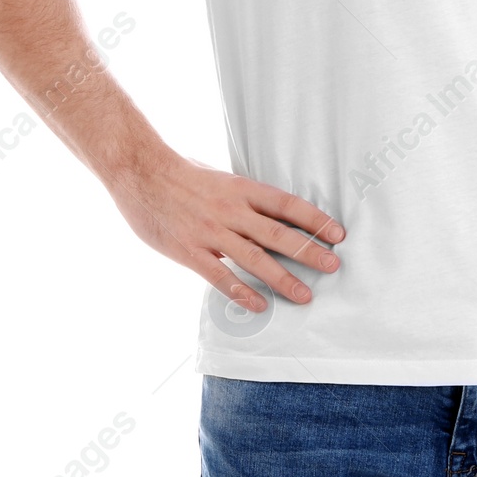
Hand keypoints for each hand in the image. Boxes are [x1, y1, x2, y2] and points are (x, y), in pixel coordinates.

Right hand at [108, 148, 342, 311]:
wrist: (138, 171)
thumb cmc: (180, 172)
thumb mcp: (220, 177)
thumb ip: (243, 197)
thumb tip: (270, 211)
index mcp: (242, 189)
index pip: (287, 205)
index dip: (315, 219)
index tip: (337, 233)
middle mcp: (231, 211)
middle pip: (278, 234)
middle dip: (309, 251)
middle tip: (333, 265)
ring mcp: (211, 232)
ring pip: (254, 259)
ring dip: (283, 279)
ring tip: (305, 295)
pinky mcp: (189, 251)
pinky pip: (220, 276)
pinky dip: (241, 292)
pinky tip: (259, 305)